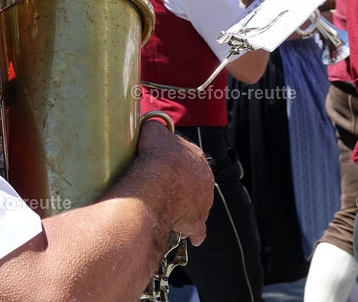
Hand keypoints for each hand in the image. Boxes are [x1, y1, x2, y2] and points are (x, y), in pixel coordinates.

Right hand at [136, 121, 213, 245]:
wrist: (158, 181)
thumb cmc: (157, 156)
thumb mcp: (154, 131)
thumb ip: (156, 126)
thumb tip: (152, 122)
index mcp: (197, 157)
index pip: (188, 159)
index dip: (174, 162)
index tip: (163, 166)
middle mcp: (204, 180)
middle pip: (192, 183)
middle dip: (181, 186)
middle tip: (163, 188)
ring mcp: (203, 202)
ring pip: (195, 205)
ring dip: (184, 207)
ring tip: (167, 208)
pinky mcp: (196, 221)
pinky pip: (197, 230)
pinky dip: (193, 233)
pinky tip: (187, 235)